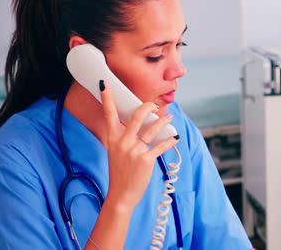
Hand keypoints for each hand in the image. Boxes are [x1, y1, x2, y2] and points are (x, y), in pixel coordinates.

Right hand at [98, 80, 178, 210]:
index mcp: (113, 139)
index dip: (107, 99)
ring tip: (169, 118)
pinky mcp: (146, 160)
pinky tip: (175, 137)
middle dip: (147, 107)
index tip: (105, 85)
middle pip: (136, 117)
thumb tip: (139, 123)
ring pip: (152, 129)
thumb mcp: (116, 152)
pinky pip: (161, 146)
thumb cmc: (120, 172)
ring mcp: (134, 151)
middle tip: (154, 105)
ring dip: (163, 122)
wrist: (121, 195)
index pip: (109, 115)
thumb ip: (123, 137)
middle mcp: (123, 143)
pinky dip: (170, 141)